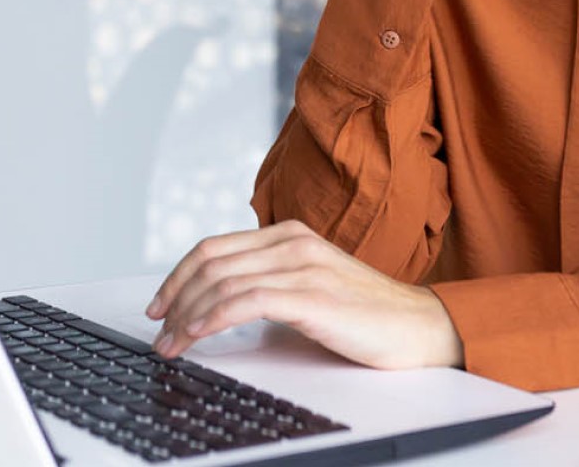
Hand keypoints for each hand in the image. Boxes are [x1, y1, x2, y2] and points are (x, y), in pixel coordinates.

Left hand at [144, 220, 463, 370]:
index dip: (178, 275)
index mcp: (291, 236)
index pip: (215, 247)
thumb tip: (224, 305)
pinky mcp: (312, 297)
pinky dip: (212, 318)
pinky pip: (246, 302)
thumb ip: (274, 283)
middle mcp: (293, 244)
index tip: (159, 305)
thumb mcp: (312, 287)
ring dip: (186, 315)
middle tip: (157, 329)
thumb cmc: (368, 315)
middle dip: (174, 297)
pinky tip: (197, 335)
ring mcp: (303, 267)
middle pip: (210, 261)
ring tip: (170, 344)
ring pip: (222, 282)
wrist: (420, 327)